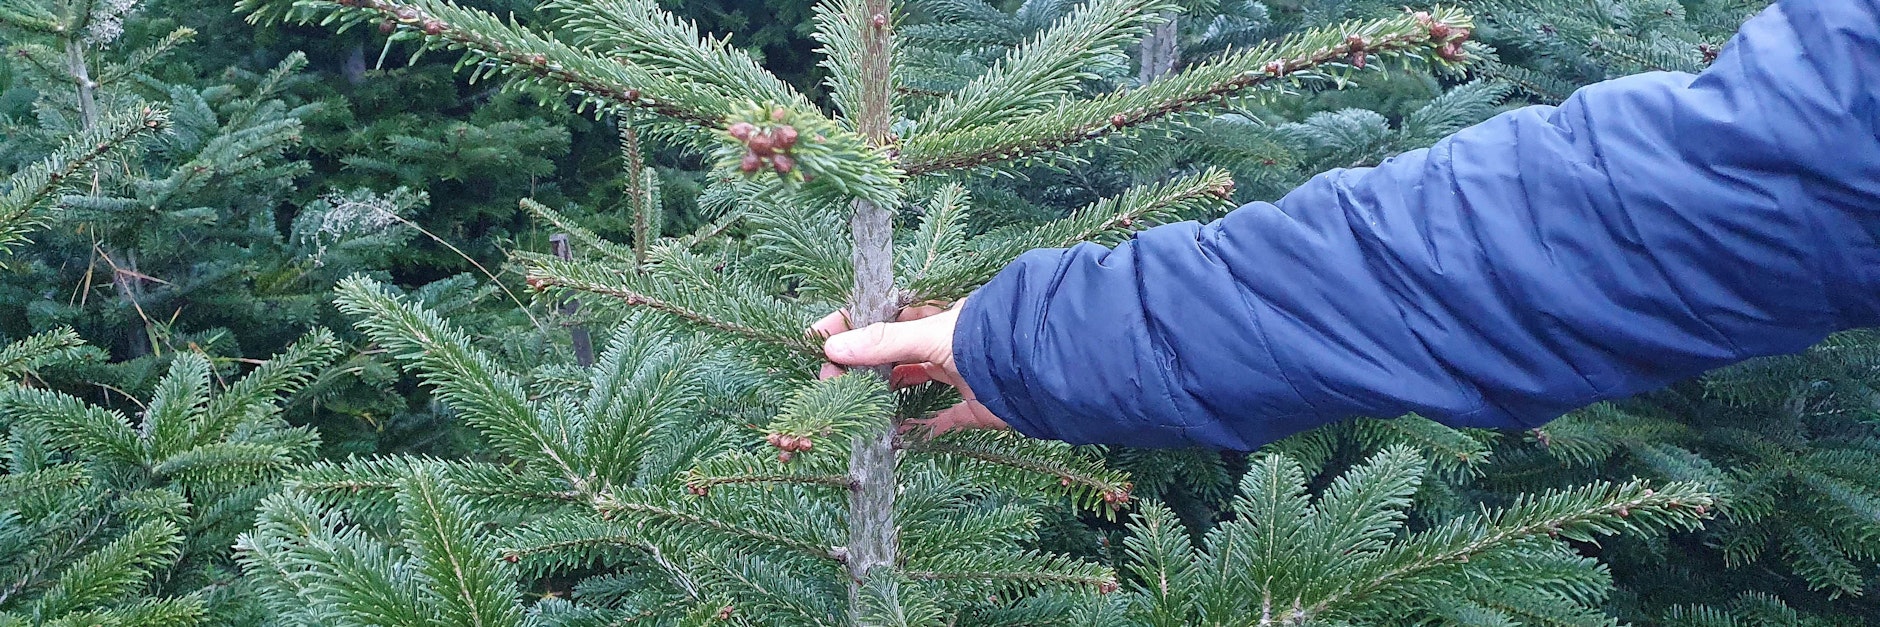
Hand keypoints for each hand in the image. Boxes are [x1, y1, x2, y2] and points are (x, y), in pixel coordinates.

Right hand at [812, 299, 1008, 435]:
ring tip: (851, 404)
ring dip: (884, 393)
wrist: (1037, 370)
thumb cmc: (985, 339)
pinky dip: (919, 427)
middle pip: (891, 352)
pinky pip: (941, 419)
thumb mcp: (930, 335)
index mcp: (934, 316)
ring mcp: (958, 375)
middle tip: (828, 380)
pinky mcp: (974, 407)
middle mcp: (944, 343)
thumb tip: (833, 348)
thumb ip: (883, 343)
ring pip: (912, 382)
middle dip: (859, 364)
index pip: (882, 316)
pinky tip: (893, 436)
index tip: (818, 338)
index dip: (850, 325)